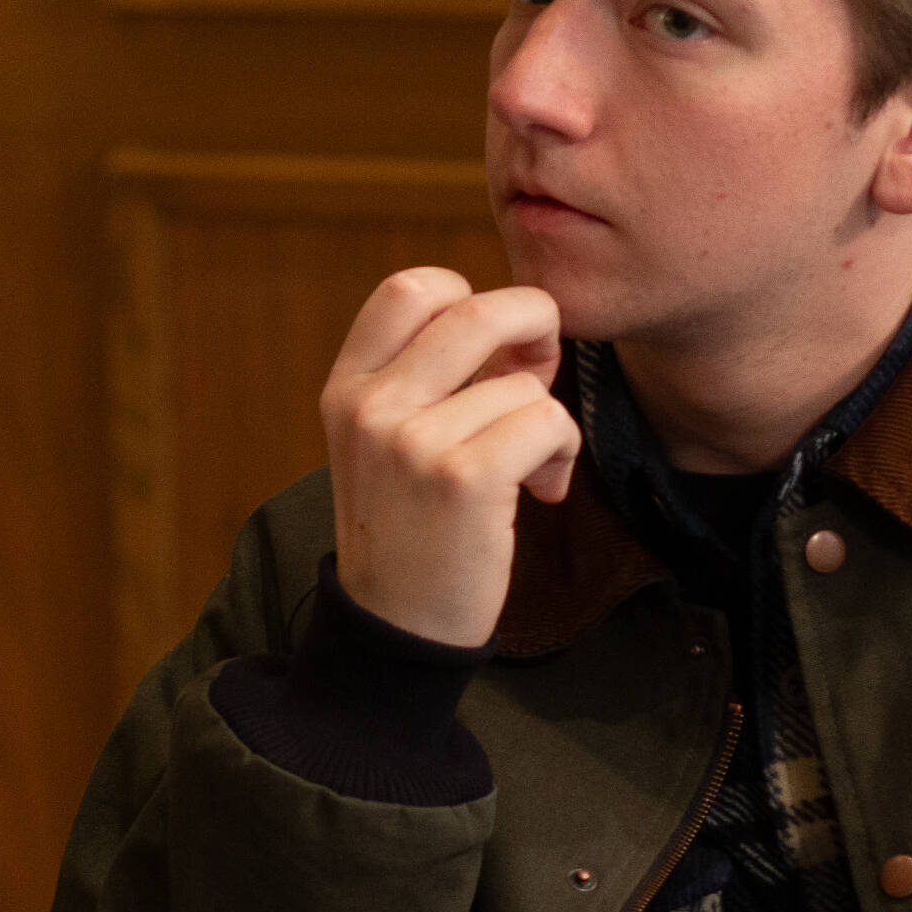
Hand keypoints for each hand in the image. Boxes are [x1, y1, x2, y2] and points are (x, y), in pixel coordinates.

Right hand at [321, 268, 581, 645]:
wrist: (399, 625)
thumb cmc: (415, 525)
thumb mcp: (391, 439)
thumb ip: (438, 375)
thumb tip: (525, 322)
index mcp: (349, 386)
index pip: (412, 286)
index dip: (472, 296)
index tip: (494, 345)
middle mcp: (371, 405)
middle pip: (481, 309)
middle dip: (537, 328)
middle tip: (542, 373)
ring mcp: (412, 441)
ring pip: (525, 381)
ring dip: (549, 422)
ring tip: (528, 468)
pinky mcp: (462, 479)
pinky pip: (548, 420)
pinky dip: (563, 452)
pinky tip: (542, 489)